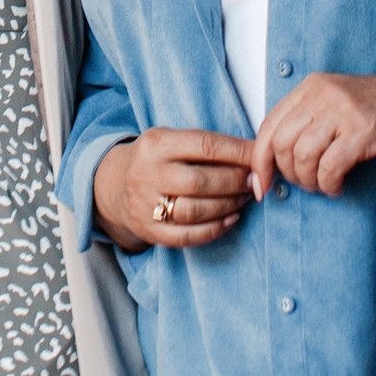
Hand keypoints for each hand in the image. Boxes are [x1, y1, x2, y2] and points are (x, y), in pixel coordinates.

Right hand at [93, 129, 254, 251]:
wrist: (115, 185)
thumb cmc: (157, 160)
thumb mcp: (172, 140)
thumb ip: (206, 146)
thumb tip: (255, 156)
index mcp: (156, 143)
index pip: (205, 146)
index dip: (239, 153)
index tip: (260, 158)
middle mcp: (147, 173)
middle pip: (200, 181)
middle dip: (235, 182)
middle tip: (254, 182)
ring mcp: (145, 204)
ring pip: (195, 210)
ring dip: (228, 205)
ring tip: (243, 198)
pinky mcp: (149, 230)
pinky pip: (188, 236)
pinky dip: (215, 229)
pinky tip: (230, 219)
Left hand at [250, 72, 375, 197]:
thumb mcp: (336, 102)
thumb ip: (307, 120)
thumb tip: (274, 158)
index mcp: (310, 87)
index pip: (268, 126)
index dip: (259, 160)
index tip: (260, 184)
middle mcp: (322, 95)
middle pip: (281, 143)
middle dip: (286, 173)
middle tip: (303, 185)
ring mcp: (343, 112)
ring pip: (303, 156)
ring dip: (308, 181)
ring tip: (322, 186)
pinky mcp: (364, 132)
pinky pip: (330, 166)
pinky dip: (328, 183)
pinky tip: (337, 187)